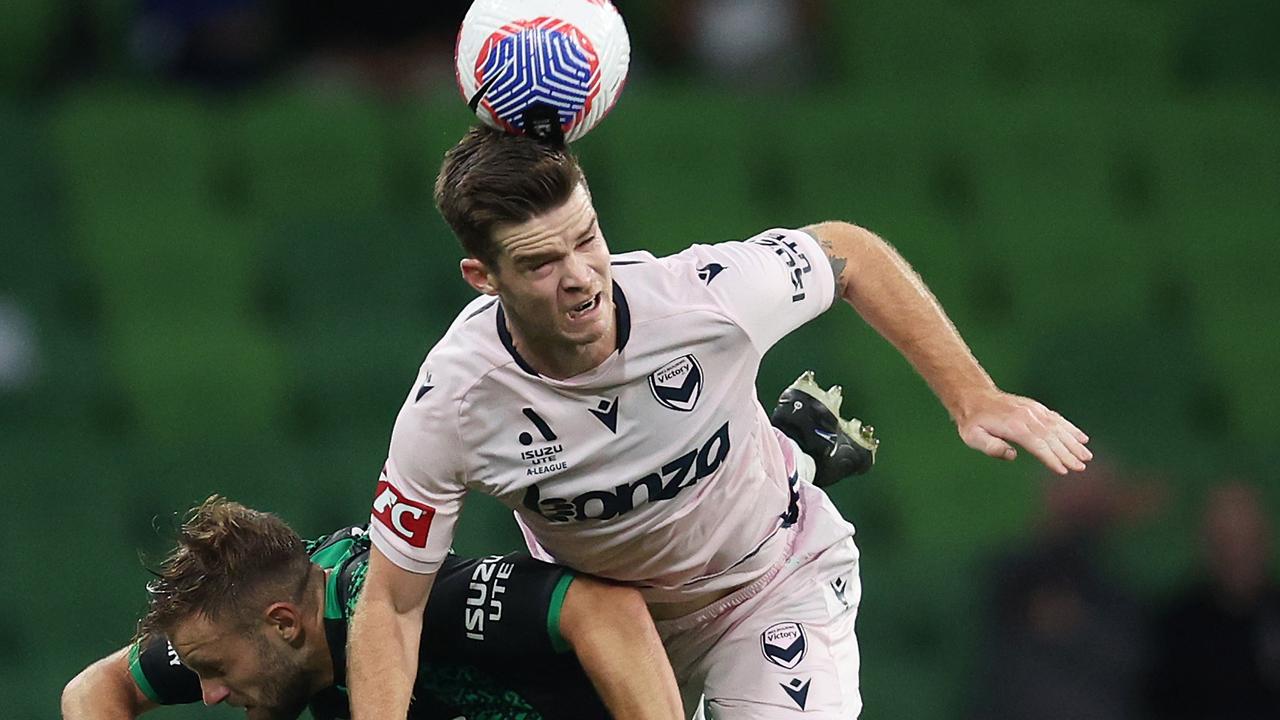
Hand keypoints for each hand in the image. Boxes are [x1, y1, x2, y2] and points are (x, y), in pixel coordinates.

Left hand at [955, 391, 1091, 474]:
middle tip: (1082, 467)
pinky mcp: (1036, 408)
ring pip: (1058, 428)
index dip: (1052, 458)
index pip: (1038, 445)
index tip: (1064, 471)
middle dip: (1068, 453)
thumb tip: (1012, 455)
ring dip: (1074, 442)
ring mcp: (1034, 411)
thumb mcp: (973, 436)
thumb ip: (991, 446)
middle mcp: (1027, 417)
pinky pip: (1056, 418)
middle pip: (1052, 437)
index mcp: (1014, 426)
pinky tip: (1082, 438)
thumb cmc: (973, 422)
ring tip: (1087, 456)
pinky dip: (1070, 428)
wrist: (975, 397)